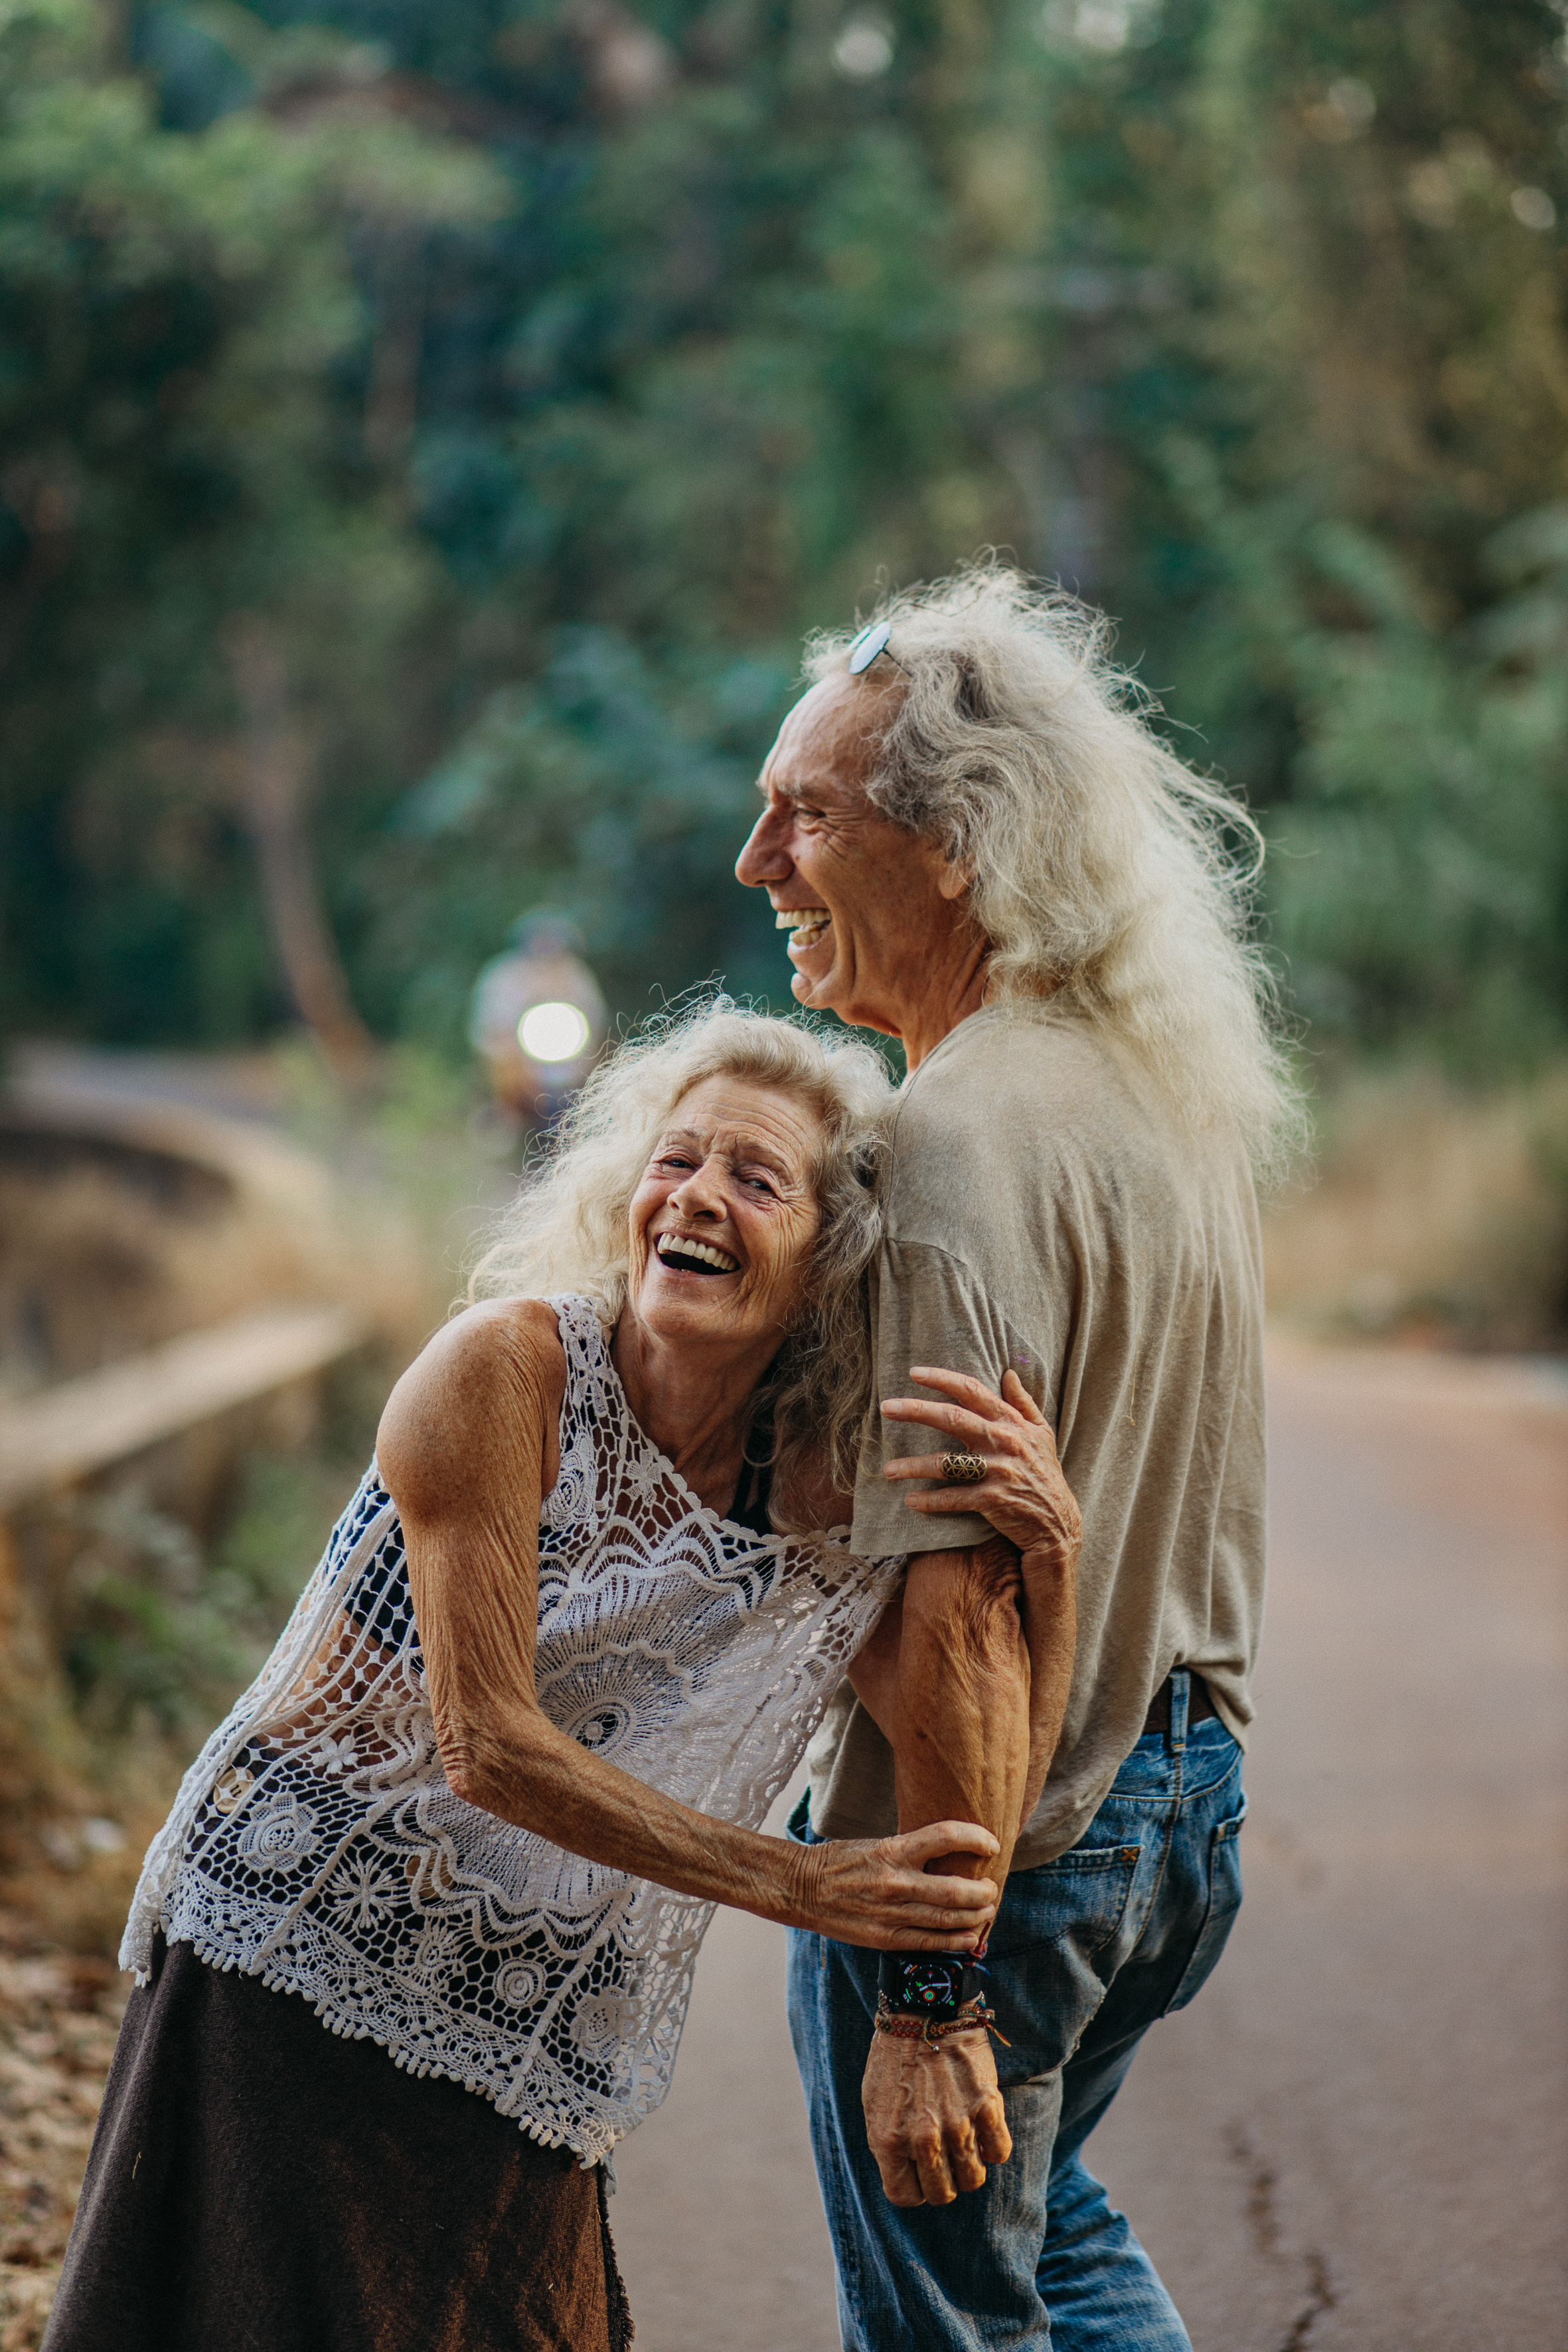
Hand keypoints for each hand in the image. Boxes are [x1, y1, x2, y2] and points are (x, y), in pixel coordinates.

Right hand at [787, 1820, 998, 1948]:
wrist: (802, 1888)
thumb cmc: (841, 1861)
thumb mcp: (877, 1844)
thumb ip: (911, 1851)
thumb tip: (950, 1855)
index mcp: (893, 1850)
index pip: (945, 1837)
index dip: (974, 1838)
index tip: (991, 1843)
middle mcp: (895, 1882)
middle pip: (954, 1889)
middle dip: (982, 1891)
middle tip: (991, 1887)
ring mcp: (891, 1913)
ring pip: (946, 1919)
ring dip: (975, 1916)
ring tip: (986, 1910)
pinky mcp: (885, 1938)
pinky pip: (928, 1942)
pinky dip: (954, 1941)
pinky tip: (969, 1938)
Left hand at [862, 2025, 1011, 2203]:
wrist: (923, 2010)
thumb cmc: (894, 2057)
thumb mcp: (874, 2104)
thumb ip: (889, 2144)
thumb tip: (908, 2176)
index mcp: (888, 2139)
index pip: (905, 2197)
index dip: (914, 2188)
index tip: (919, 2173)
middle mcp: (923, 2139)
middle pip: (942, 2194)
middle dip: (942, 2181)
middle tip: (943, 2158)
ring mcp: (957, 2125)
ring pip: (973, 2179)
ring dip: (969, 2166)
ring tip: (963, 2142)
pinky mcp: (987, 2106)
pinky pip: (999, 2152)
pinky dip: (993, 2146)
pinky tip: (983, 2129)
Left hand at [881, 1368, 1081, 1562]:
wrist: (1058, 1521)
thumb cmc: (1045, 1472)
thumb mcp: (1042, 1433)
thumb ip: (1023, 1402)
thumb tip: (1009, 1372)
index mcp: (1011, 1422)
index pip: (972, 1391)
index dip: (942, 1379)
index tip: (915, 1372)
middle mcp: (1004, 1442)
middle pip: (953, 1418)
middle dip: (916, 1410)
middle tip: (886, 1407)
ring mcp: (998, 1471)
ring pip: (947, 1463)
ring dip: (913, 1465)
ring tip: (888, 1469)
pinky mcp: (993, 1500)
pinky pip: (955, 1498)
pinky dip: (931, 1501)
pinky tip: (911, 1501)